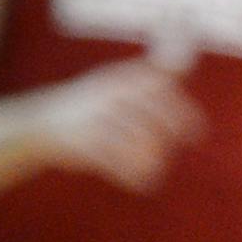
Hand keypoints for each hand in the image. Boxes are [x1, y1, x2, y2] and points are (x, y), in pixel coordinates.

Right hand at [40, 59, 204, 191]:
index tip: (196, 133)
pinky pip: (111, 160)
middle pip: (147, 117)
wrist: (44, 120)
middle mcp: (110, 95)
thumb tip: (188, 57)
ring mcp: (94, 119)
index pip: (160, 91)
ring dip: (149, 159)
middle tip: (171, 153)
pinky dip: (130, 174)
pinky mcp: (81, 144)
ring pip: (131, 141)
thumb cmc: (97, 98)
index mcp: (124, 78)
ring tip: (158, 171)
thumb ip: (155, 71)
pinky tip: (144, 184)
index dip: (181, 113)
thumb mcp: (122, 78)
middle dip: (165, 137)